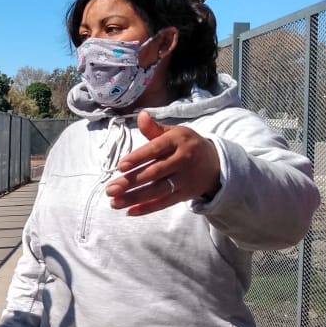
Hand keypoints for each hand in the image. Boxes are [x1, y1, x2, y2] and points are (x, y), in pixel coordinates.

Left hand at [104, 110, 220, 215]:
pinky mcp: (184, 195)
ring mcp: (184, 179)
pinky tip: (129, 211)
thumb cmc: (186, 145)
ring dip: (134, 198)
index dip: (138, 158)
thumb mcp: (174, 133)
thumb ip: (154, 129)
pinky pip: (164, 203)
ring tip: (114, 203)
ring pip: (157, 190)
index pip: (156, 150)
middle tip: (110, 189)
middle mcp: (182, 160)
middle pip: (154, 173)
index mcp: (178, 141)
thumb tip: (141, 115)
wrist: (215, 164)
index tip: (120, 166)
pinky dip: (147, 208)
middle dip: (131, 182)